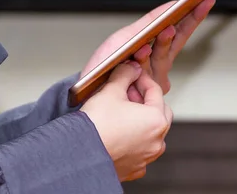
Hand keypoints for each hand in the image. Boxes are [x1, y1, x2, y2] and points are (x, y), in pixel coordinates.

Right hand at [80, 62, 171, 180]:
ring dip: (142, 121)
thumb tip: (131, 68)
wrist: (77, 154)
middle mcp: (157, 140)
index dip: (142, 79)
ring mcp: (147, 157)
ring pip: (152, 133)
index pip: (156, 91)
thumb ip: (125, 75)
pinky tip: (121, 134)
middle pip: (159, 112)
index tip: (133, 75)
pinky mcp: (134, 168)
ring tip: (124, 113)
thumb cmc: (96, 126)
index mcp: (156, 120)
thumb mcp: (111, 91)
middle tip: (129, 92)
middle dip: (146, 100)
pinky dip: (135, 140)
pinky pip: (141, 150)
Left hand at [82, 0, 214, 99]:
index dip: (193, 15)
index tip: (205, 0)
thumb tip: (170, 6)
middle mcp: (159, 62)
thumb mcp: (127, 36)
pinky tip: (142, 49)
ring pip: (163, 54)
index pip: (179, 30)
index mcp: (156, 49)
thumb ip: (149, 22)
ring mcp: (154, 76)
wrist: (89, 90)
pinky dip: (144, 58)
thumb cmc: (106, 64)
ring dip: (164, 40)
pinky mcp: (145, 90)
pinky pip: (148, 70)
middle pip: (178, 39)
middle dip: (190, 20)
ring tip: (167, 27)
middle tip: (201, 4)